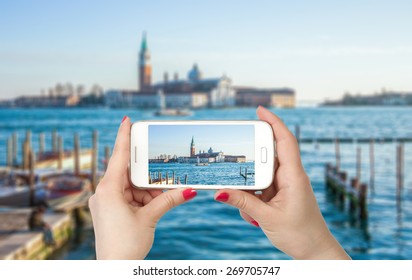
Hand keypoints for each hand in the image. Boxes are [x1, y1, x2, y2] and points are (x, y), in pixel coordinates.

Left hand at [89, 117, 196, 259]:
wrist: (115, 268)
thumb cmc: (126, 244)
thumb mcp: (150, 218)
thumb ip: (169, 200)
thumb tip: (191, 189)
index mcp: (109, 189)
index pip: (119, 156)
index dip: (124, 136)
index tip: (127, 120)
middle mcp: (104, 192)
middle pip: (129, 173)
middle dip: (147, 176)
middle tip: (161, 173)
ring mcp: (105, 201)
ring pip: (131, 186)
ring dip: (147, 191)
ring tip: (161, 198)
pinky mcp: (109, 210)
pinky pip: (128, 196)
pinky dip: (142, 198)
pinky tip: (154, 204)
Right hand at [214, 106, 349, 259]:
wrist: (315, 252)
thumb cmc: (300, 234)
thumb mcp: (267, 218)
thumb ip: (243, 203)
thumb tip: (220, 192)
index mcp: (293, 176)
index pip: (285, 141)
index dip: (273, 122)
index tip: (259, 110)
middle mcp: (290, 177)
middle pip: (267, 157)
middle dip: (250, 166)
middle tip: (237, 170)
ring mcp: (286, 186)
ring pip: (261, 177)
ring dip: (251, 191)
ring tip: (253, 212)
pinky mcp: (281, 195)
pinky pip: (262, 190)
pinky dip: (253, 200)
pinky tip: (255, 217)